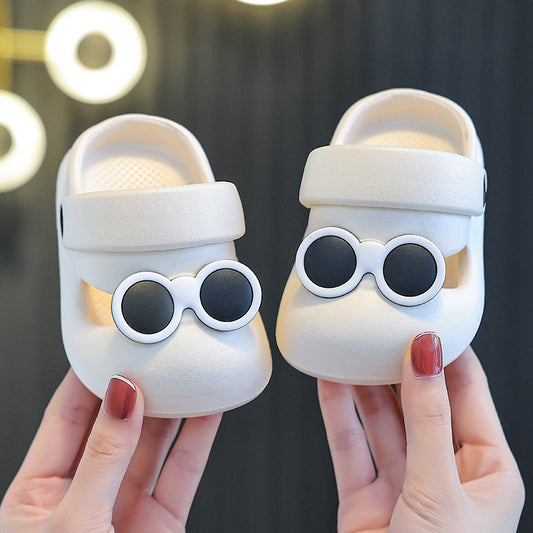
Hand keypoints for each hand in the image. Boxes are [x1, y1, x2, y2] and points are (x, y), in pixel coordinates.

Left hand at [0, 370, 220, 532]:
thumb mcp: (72, 524)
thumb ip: (103, 457)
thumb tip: (120, 397)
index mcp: (39, 490)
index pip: (68, 414)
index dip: (91, 375)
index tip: (112, 343)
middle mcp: (84, 492)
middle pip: (116, 422)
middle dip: (138, 385)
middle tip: (157, 351)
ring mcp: (125, 506)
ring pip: (154, 442)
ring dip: (173, 407)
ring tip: (187, 371)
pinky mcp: (162, 521)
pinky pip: (183, 470)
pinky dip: (199, 439)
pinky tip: (209, 410)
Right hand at [318, 334, 524, 531]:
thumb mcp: (442, 491)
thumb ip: (428, 421)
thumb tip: (426, 360)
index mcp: (488, 475)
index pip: (469, 397)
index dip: (449, 357)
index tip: (427, 324)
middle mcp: (445, 476)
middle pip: (421, 406)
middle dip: (402, 368)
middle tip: (386, 333)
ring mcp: (403, 486)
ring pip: (382, 423)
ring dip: (365, 386)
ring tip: (353, 350)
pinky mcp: (365, 498)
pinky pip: (349, 446)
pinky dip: (337, 413)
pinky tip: (330, 383)